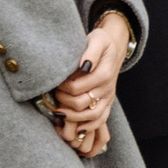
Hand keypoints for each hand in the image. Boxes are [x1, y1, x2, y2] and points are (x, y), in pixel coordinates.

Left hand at [51, 11, 132, 149]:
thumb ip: (91, 51)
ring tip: (59, 112)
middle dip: (63, 101)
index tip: (55, 82)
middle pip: (81, 103)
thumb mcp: (97, 39)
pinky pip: (101, 120)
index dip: (62, 88)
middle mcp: (107, 88)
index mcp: (104, 73)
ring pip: (92, 116)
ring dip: (73, 117)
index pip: (77, 88)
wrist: (113, 49)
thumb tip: (84, 65)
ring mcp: (108, 97)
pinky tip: (76, 127)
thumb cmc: (100, 42)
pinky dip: (89, 126)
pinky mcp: (107, 103)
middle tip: (54, 94)